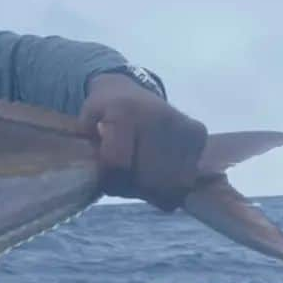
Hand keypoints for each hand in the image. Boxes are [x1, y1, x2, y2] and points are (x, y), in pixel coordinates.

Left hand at [80, 73, 207, 210]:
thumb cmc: (104, 113)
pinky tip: (157, 173)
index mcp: (123, 112)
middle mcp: (158, 116)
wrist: (129, 91)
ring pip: (173, 184)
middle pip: (149, 179)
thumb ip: (88, 150)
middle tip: (123, 180)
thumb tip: (105, 175)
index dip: (110, 180)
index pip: (118, 164)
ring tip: (140, 177)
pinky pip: (187, 180)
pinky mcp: (199, 133)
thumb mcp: (84, 124)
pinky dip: (171, 186)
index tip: (106, 180)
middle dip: (133, 188)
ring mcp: (182, 124)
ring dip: (153, 191)